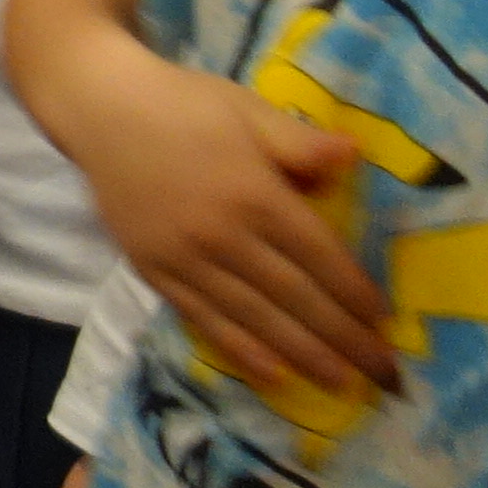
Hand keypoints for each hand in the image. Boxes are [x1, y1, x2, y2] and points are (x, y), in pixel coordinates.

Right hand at [84, 51, 394, 407]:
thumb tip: (354, 157)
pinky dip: (240, 350)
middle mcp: (223, 236)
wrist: (100, 109)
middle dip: (342, 338)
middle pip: (294, 297)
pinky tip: (273, 375)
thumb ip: (300, 141)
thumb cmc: (184, 104)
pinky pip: (204, 320)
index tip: (386, 324)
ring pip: (254, 318)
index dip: (354, 292)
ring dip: (302, 355)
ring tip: (341, 384)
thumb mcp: (249, 109)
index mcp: (254, 194)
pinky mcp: (154, 272)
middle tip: (383, 374)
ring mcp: (185, 259)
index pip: (319, 256)